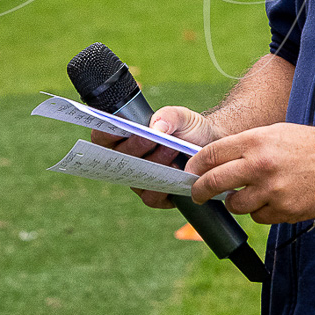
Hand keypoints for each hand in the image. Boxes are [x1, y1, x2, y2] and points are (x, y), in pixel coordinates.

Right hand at [87, 105, 223, 209]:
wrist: (212, 147)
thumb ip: (168, 116)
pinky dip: (163, 186)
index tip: (119, 127)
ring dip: (153, 164)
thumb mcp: (182, 116)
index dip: (105, 133)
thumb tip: (155, 127)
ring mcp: (141, 180)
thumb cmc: (189, 130)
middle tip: (154, 138)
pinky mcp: (156, 197)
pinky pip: (151, 197)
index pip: (103, 137)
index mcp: (126, 138)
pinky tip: (177, 172)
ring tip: (172, 150)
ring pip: (135, 179)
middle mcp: (128, 162)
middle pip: (118, 159)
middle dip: (136, 147)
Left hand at [186, 122, 314, 224]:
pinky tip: (273, 199)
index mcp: (256, 141)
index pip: (211, 155)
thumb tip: (214, 163)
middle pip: (214, 182)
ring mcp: (272, 190)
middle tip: (197, 194)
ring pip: (236, 205)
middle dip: (200, 190)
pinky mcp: (283, 210)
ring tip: (246, 194)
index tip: (191, 172)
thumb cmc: (306, 145)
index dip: (195, 165)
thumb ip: (245, 147)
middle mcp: (260, 166)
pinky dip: (260, 211)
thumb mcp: (274, 133)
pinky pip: (258, 217)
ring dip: (235, 202)